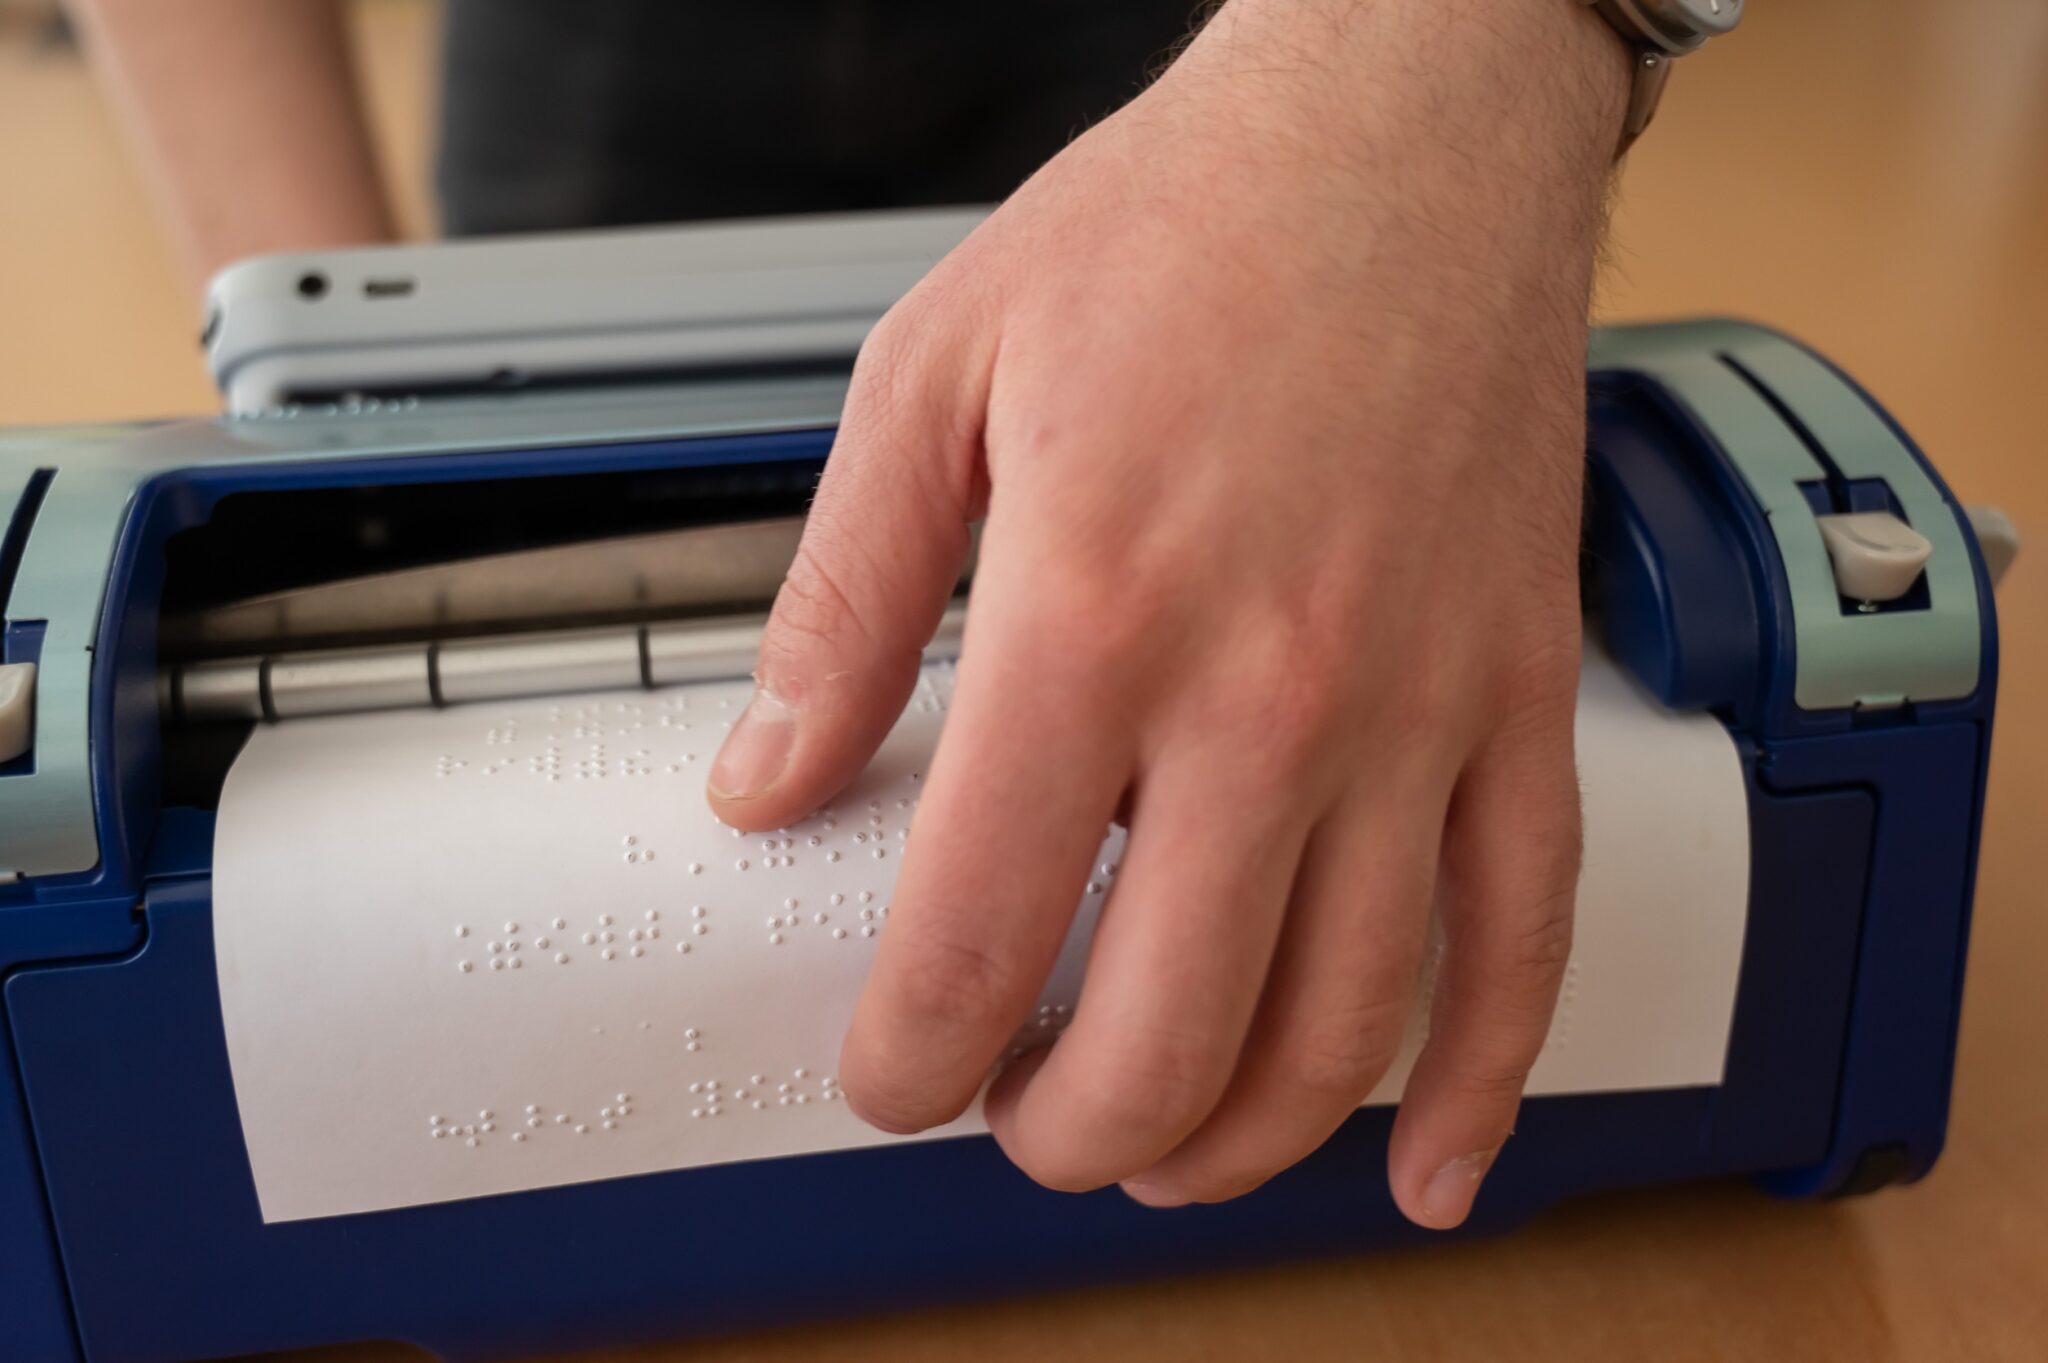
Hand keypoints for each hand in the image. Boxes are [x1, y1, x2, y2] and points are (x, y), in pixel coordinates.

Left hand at [709, 0, 1627, 1227]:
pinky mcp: (1519, 694)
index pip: (982, 929)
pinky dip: (1484, 1082)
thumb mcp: (937, 378)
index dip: (913, 1055)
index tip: (891, 1079)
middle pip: (1170, 1025)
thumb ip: (842, 602)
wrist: (1403, 133)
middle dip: (1067, 1130)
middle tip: (1016, 1125)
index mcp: (1094, 610)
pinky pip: (1527, 931)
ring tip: (1165, 1157)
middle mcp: (1270, 687)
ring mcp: (1418, 705)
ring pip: (1343, 1020)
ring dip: (1239, 1138)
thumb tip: (770, 780)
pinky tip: (1429, 1169)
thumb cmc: (1180, 227)